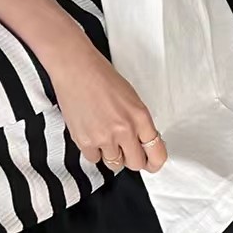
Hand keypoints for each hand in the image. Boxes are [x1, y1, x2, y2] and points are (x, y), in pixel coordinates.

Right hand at [44, 35, 167, 173]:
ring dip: (112, 154)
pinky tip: (92, 133)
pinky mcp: (85, 141)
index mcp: (140, 116)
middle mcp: (124, 129)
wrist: (75, 68)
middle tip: (126, 150)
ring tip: (105, 135)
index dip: (154, 162)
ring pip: (115, 164)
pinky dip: (94, 150)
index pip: (157, 153)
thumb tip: (142, 142)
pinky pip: (94, 159)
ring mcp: (104, 137)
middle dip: (132, 158)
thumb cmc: (100, 75)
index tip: (151, 163)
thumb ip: (138, 122)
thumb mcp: (131, 97)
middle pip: (136, 164)